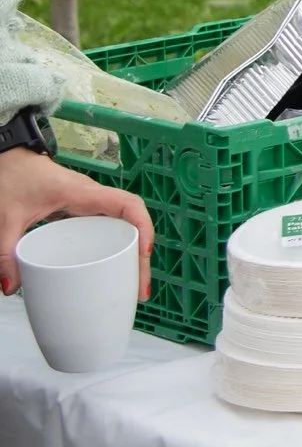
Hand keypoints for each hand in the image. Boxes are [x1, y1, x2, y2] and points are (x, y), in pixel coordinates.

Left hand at [0, 148, 153, 300]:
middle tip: (139, 288)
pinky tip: (114, 269)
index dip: (143, 228)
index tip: (143, 255)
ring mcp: (91, 204)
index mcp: (83, 193)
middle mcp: (94, 198)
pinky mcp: (83, 210)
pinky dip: (119, 248)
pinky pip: (111, 228)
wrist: (8, 158)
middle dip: (141, 256)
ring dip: (134, 254)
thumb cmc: (12, 176)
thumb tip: (11, 287)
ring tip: (132, 285)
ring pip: (125, 227)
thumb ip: (6, 252)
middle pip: (133, 223)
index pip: (128, 205)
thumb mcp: (7, 218)